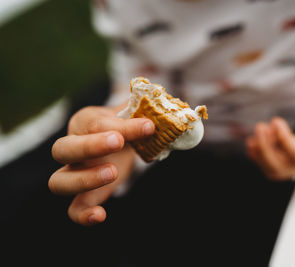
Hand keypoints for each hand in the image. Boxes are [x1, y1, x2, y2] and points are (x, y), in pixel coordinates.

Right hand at [48, 104, 153, 224]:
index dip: (122, 126)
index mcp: (84, 122)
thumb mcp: (133, 113)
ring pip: (59, 181)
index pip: (96, 123)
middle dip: (89, 146)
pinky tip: (100, 215)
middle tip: (118, 143)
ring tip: (113, 173)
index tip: (148, 126)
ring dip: (84, 179)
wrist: (121, 141)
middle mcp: (72, 147)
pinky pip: (73, 209)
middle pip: (62, 149)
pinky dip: (82, 215)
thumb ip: (143, 112)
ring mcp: (74, 173)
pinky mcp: (85, 196)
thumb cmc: (126, 123)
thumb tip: (161, 113)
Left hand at [246, 90, 294, 179]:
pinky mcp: (286, 164)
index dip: (284, 140)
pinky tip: (252, 140)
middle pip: (280, 169)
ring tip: (259, 129)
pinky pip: (268, 168)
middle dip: (265, 149)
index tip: (275, 120)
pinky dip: (257, 156)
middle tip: (260, 126)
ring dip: (259, 153)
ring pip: (272, 170)